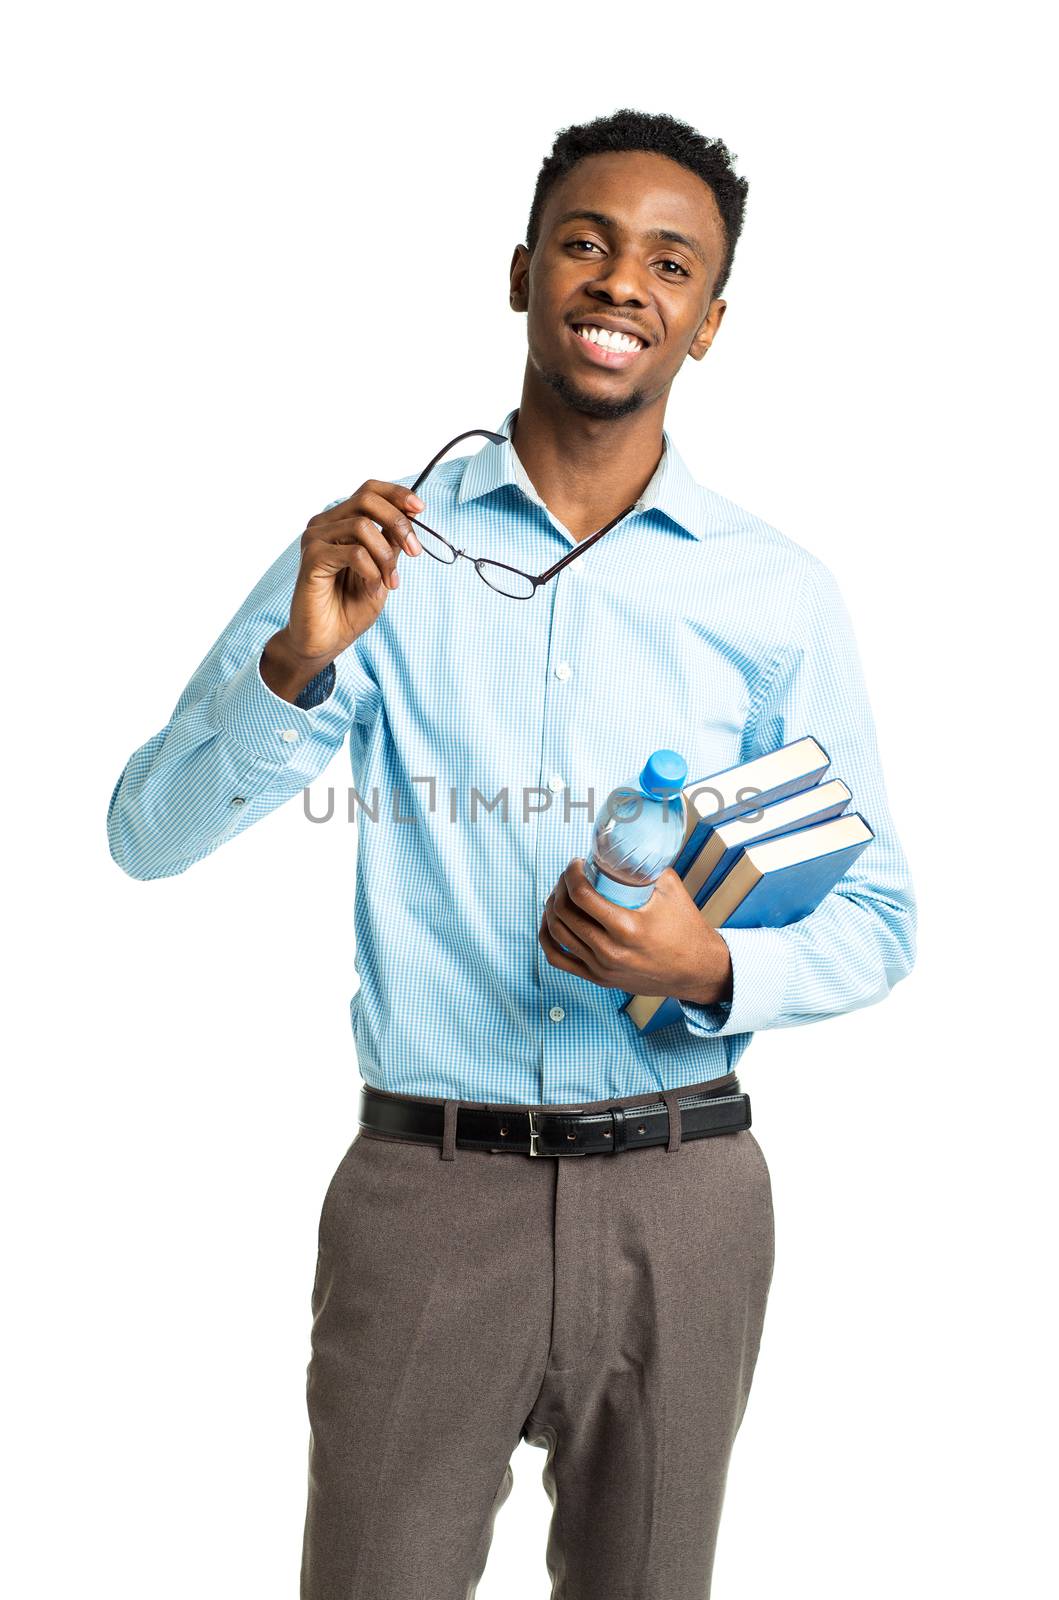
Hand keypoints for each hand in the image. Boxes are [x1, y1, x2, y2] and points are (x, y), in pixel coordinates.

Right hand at [264, 479, 425, 690]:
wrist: (326, 641)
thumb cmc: (350, 608)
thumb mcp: (383, 572)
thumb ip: (391, 545)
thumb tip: (410, 516)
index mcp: (342, 523)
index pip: (369, 491)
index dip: (397, 494)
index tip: (420, 509)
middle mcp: (326, 525)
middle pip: (367, 500)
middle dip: (398, 523)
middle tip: (415, 552)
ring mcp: (316, 539)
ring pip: (362, 525)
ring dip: (385, 555)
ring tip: (390, 581)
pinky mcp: (312, 558)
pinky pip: (352, 552)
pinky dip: (371, 570)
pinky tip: (373, 587)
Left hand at [538, 860, 732, 1004]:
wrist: (698, 971)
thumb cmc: (686, 928)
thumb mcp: (670, 890)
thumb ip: (645, 866)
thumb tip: (620, 844)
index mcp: (628, 928)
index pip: (581, 896)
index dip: (571, 873)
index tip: (576, 863)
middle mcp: (611, 951)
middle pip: (564, 912)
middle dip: (560, 886)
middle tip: (569, 876)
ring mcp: (602, 968)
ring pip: (556, 933)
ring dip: (552, 907)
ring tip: (561, 894)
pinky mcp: (598, 979)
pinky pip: (557, 959)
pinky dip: (547, 937)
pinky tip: (551, 921)